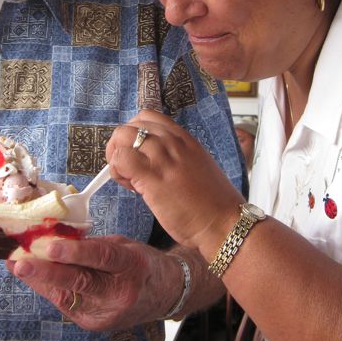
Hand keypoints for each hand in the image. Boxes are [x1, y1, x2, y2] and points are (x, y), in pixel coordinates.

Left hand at [7, 234, 182, 329]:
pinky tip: (34, 277)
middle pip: (80, 282)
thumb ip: (92, 245)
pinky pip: (67, 304)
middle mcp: (120, 294)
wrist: (165, 294)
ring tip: (17, 266)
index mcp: (131, 265)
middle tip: (21, 262)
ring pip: (67, 296)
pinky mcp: (95, 325)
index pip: (102, 258)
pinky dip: (50, 289)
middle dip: (46, 272)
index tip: (50, 246)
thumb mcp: (123, 245)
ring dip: (40, 280)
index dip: (75, 252)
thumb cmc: (142, 264)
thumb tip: (55, 238)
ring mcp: (107, 314)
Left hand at [105, 110, 242, 249]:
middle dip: (121, 146)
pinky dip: (118, 172)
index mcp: (184, 139)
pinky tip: (133, 188)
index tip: (139, 155)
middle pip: (130, 125)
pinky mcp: (153, 177)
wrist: (224, 223)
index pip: (147, 117)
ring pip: (121, 138)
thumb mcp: (196, 167)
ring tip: (131, 180)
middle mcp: (173, 142)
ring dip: (117, 159)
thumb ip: (175, 158)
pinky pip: (120, 160)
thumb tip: (151, 161)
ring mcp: (163, 157)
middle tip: (129, 170)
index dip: (135, 134)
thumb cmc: (212, 204)